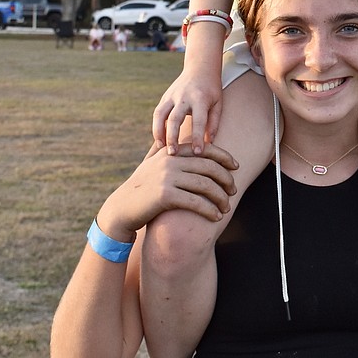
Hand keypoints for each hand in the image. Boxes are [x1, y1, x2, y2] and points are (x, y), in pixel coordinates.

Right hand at [97, 141, 238, 240]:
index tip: (236, 166)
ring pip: (205, 185)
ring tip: (226, 207)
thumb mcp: (151, 163)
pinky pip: (195, 202)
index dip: (224, 156)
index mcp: (171, 152)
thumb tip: (179, 140)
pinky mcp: (165, 195)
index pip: (205, 149)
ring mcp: (167, 177)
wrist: (121, 208)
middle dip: (226, 179)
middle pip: (209, 167)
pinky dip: (209, 210)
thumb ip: (165, 150)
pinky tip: (216, 216)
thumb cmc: (140, 187)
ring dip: (220, 197)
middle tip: (234, 191)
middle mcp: (170, 161)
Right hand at [153, 70, 223, 154]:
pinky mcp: (165, 97)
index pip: (198, 120)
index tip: (197, 153)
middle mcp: (184, 96)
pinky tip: (159, 140)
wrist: (200, 68)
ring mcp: (172, 95)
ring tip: (160, 148)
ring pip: (160, 115)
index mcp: (200, 98)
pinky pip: (158, 113)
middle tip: (172, 153)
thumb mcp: (218, 104)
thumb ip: (213, 123)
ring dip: (159, 132)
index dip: (198, 137)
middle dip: (172, 136)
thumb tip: (209, 143)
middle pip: (175, 118)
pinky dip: (157, 127)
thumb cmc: (212, 89)